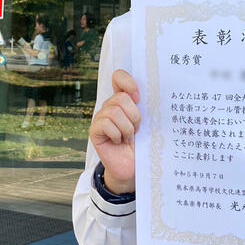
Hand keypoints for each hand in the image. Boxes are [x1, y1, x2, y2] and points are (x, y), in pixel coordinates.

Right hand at [89, 69, 140, 193]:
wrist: (132, 167)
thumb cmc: (141, 144)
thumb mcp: (147, 123)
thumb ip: (145, 107)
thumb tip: (150, 94)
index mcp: (122, 100)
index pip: (119, 77)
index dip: (127, 82)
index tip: (139, 97)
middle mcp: (110, 106)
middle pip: (121, 98)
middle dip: (134, 116)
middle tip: (137, 129)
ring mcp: (100, 118)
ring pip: (115, 112)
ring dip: (127, 128)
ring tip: (128, 138)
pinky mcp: (95, 131)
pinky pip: (106, 124)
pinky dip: (117, 134)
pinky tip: (118, 142)